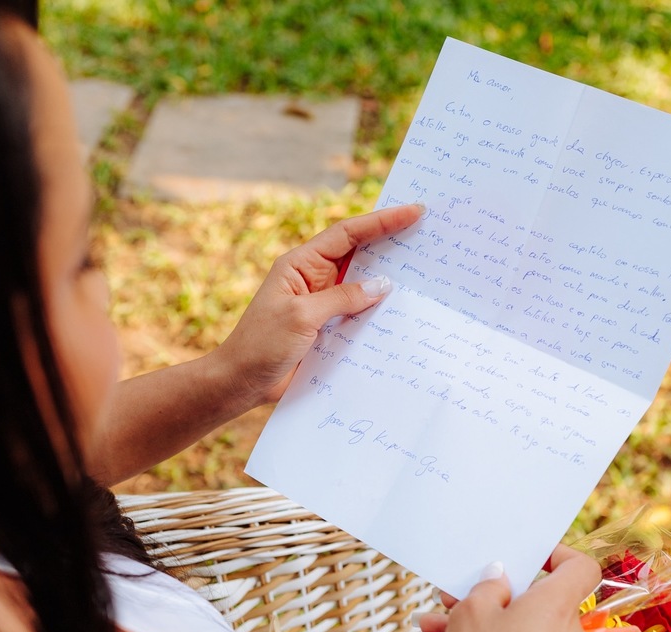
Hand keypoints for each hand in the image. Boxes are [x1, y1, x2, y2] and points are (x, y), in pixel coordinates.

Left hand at [211, 203, 422, 405]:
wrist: (242, 382)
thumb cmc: (261, 344)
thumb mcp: (302, 316)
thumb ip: (343, 298)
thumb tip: (383, 286)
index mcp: (301, 264)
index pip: (348, 234)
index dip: (382, 221)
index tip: (413, 211)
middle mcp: (314, 279)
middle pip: (360, 254)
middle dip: (392, 244)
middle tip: (428, 234)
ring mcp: (323, 304)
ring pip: (363, 285)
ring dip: (389, 281)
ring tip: (425, 272)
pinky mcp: (329, 328)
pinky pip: (360, 313)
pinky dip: (380, 312)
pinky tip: (403, 312)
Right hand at [415, 545, 589, 631]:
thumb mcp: (472, 614)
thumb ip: (487, 588)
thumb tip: (499, 580)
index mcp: (556, 606)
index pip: (581, 567)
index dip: (558, 555)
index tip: (527, 556)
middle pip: (531, 603)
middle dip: (486, 598)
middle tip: (450, 598)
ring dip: (472, 627)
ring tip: (430, 629)